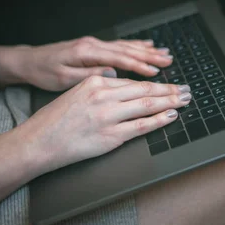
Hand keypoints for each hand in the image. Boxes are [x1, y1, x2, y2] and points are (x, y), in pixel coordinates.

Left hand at [18, 36, 173, 90]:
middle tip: (169, 61)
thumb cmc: (43, 72)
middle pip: (127, 50)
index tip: (156, 72)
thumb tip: (113, 73)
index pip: (119, 59)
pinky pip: (120, 45)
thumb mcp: (62, 79)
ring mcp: (95, 44)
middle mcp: (93, 45)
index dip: (140, 65)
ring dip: (147, 51)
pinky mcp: (95, 46)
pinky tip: (147, 46)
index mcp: (86, 52)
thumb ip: (89, 76)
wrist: (28, 61)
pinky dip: (136, 46)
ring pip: (126, 46)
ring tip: (165, 54)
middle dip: (150, 56)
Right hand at [19, 76, 191, 172]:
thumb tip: (119, 82)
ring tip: (184, 101)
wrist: (37, 142)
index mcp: (95, 82)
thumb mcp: (76, 92)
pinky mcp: (111, 136)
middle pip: (146, 91)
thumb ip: (99, 87)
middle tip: (186, 90)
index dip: (156, 84)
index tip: (170, 85)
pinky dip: (159, 120)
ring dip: (170, 103)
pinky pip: (142, 126)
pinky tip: (171, 117)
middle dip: (170, 90)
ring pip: (148, 105)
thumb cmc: (54, 121)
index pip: (133, 82)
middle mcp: (103, 96)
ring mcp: (108, 116)